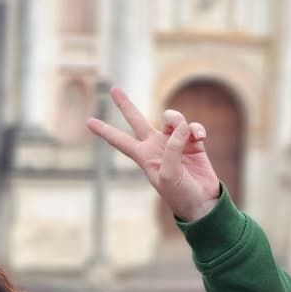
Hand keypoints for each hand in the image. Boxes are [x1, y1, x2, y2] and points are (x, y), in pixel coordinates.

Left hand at [87, 87, 220, 222]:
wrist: (202, 202)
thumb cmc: (180, 193)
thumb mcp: (169, 174)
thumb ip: (172, 148)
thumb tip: (181, 125)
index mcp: (144, 156)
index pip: (119, 141)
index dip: (105, 131)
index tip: (88, 122)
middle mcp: (156, 146)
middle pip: (136, 120)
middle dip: (125, 105)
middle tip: (113, 89)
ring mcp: (173, 143)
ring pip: (172, 118)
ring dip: (178, 120)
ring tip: (187, 133)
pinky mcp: (192, 143)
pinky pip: (192, 127)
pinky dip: (197, 129)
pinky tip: (201, 138)